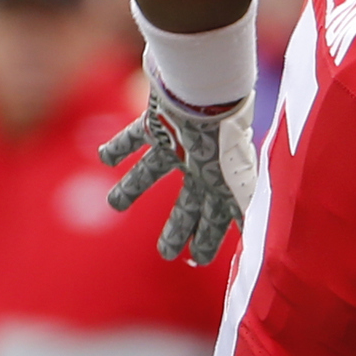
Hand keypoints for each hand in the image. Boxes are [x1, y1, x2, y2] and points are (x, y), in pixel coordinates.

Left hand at [99, 78, 258, 263]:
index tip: (197, 260)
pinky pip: (133, 136)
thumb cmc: (225, 142)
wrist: (207, 94)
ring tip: (114, 203)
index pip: (215, 219)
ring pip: (151, 172)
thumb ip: (242, 216)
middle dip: (177, 229)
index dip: (207, 241)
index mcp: (221, 183)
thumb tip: (252, 249)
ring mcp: (177, 143)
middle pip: (186, 204)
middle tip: (166, 253)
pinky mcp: (157, 121)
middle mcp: (200, 166)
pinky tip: (102, 156)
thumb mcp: (238, 189)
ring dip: (131, 189)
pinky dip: (117, 146)